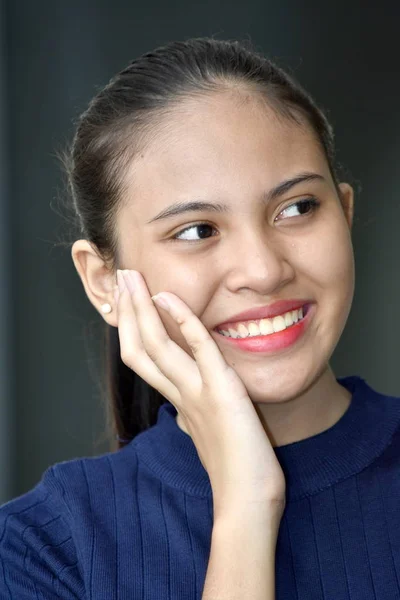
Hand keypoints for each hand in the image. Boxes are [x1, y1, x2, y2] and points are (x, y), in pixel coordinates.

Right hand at [114, 269, 285, 516]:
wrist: (248, 503)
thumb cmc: (236, 471)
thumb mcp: (208, 434)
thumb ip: (193, 415)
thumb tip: (183, 411)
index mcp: (178, 402)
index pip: (143, 359)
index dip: (131, 328)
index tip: (129, 301)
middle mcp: (179, 394)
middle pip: (137, 347)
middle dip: (127, 311)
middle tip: (121, 277)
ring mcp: (196, 393)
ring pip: (155, 346)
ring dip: (141, 308)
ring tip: (132, 277)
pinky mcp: (220, 392)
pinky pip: (197, 349)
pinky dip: (182, 320)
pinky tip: (169, 297)